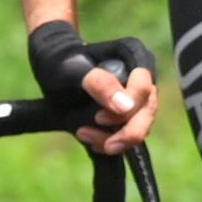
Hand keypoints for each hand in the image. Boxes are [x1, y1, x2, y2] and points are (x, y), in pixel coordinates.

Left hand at [26, 21, 158, 154]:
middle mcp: (142, 76)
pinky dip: (111, 141)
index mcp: (135, 56)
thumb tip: (125, 107)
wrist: (53, 69)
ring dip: (116, 139)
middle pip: (147, 110)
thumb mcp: (73, 71)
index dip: (129, 107)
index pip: (144, 87)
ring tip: (84, 135)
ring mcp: (138, 96)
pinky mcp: (130, 113)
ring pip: (141, 126)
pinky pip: (129, 133)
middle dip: (128, 133)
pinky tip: (91, 140)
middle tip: (105, 145)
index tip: (99, 118)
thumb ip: (100, 84)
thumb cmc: (61, 63)